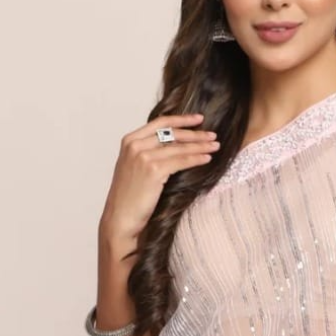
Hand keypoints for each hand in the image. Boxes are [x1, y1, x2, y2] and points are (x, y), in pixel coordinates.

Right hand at [100, 111, 220, 245]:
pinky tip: (207, 158)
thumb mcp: (134, 166)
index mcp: (130, 140)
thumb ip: (147, 152)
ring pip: (179, 147)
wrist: (120, 216)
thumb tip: (174, 145)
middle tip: (212, 135)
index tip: (198, 119)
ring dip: (200, 146)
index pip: (160, 123)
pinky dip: (196, 159)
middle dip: (195, 133)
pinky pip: (181, 161)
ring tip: (215, 146)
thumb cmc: (129, 197)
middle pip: (172, 133)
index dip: (181, 119)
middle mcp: (135, 145)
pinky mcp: (153, 170)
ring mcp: (143, 156)